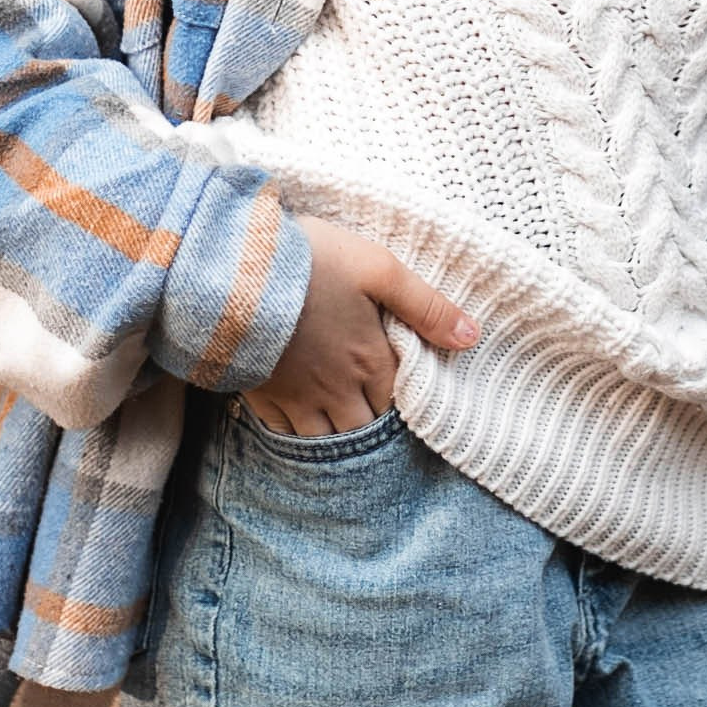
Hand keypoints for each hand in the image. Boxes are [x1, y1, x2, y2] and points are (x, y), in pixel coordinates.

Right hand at [238, 215, 479, 436]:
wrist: (235, 269)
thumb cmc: (312, 261)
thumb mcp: (379, 269)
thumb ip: (426, 306)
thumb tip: (472, 338)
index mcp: (369, 361)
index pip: (396, 404)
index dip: (402, 408)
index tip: (403, 407)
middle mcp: (336, 389)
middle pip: (363, 431)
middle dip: (372, 433)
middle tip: (376, 430)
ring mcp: (295, 397)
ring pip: (325, 442)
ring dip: (338, 444)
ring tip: (344, 440)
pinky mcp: (260, 395)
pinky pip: (284, 436)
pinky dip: (297, 441)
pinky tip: (302, 434)